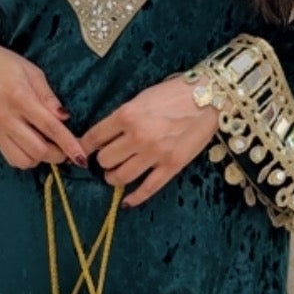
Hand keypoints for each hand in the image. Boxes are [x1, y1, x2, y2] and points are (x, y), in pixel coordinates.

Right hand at [0, 33, 87, 170]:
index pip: (50, 127)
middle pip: (39, 150)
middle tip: (67, 147)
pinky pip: (11, 158)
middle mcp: (8, 118)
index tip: (82, 156)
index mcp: (21, 98)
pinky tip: (31, 147)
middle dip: (59, 154)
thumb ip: (48, 96)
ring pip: (24, 160)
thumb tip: (65, 117)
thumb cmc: (2, 63)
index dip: (69, 144)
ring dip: (41, 158)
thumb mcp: (31, 71)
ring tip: (48, 146)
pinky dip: (26, 159)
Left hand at [80, 75, 219, 206]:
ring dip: (114, 178)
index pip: (94, 138)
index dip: (85, 147)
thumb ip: (124, 116)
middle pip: (105, 160)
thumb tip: (107, 134)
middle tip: (108, 159)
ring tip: (115, 175)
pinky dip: (134, 198)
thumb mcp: (142, 98)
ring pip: (120, 177)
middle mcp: (138, 136)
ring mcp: (155, 153)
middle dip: (103, 161)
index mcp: (127, 115)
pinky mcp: (172, 166)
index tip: (84, 151)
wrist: (210, 96)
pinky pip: (147, 189)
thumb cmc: (176, 92)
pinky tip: (126, 201)